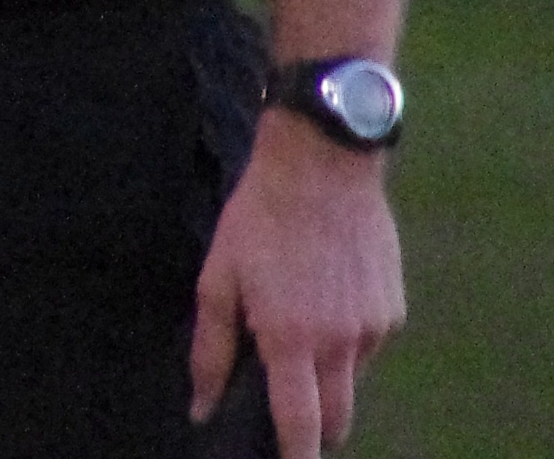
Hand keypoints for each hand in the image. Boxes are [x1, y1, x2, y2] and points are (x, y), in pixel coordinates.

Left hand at [190, 117, 404, 450]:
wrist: (323, 166)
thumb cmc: (258, 220)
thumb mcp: (218, 278)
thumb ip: (210, 349)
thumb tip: (201, 407)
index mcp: (293, 339)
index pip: (300, 423)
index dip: (294, 455)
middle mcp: (342, 344)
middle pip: (336, 418)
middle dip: (313, 427)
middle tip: (284, 404)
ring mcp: (375, 328)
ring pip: (350, 379)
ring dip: (326, 374)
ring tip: (294, 323)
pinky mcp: (394, 310)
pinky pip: (366, 345)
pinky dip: (344, 340)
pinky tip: (321, 298)